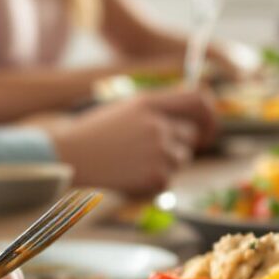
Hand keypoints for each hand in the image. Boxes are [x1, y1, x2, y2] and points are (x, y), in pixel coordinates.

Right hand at [46, 91, 210, 193]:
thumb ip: (159, 107)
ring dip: (166, 161)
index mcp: (149, 102)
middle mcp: (158, 124)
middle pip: (192, 133)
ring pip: (182, 158)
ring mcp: (158, 151)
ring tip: (134, 159)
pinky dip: (155, 179)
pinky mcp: (156, 176)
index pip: (198, 98)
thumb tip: (195, 113)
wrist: (69, 158)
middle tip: (154, 149)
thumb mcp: (127, 108)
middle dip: (180, 142)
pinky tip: (130, 173)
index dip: (208, 112)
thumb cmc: (96, 132)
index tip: (206, 126)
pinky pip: (170, 178)